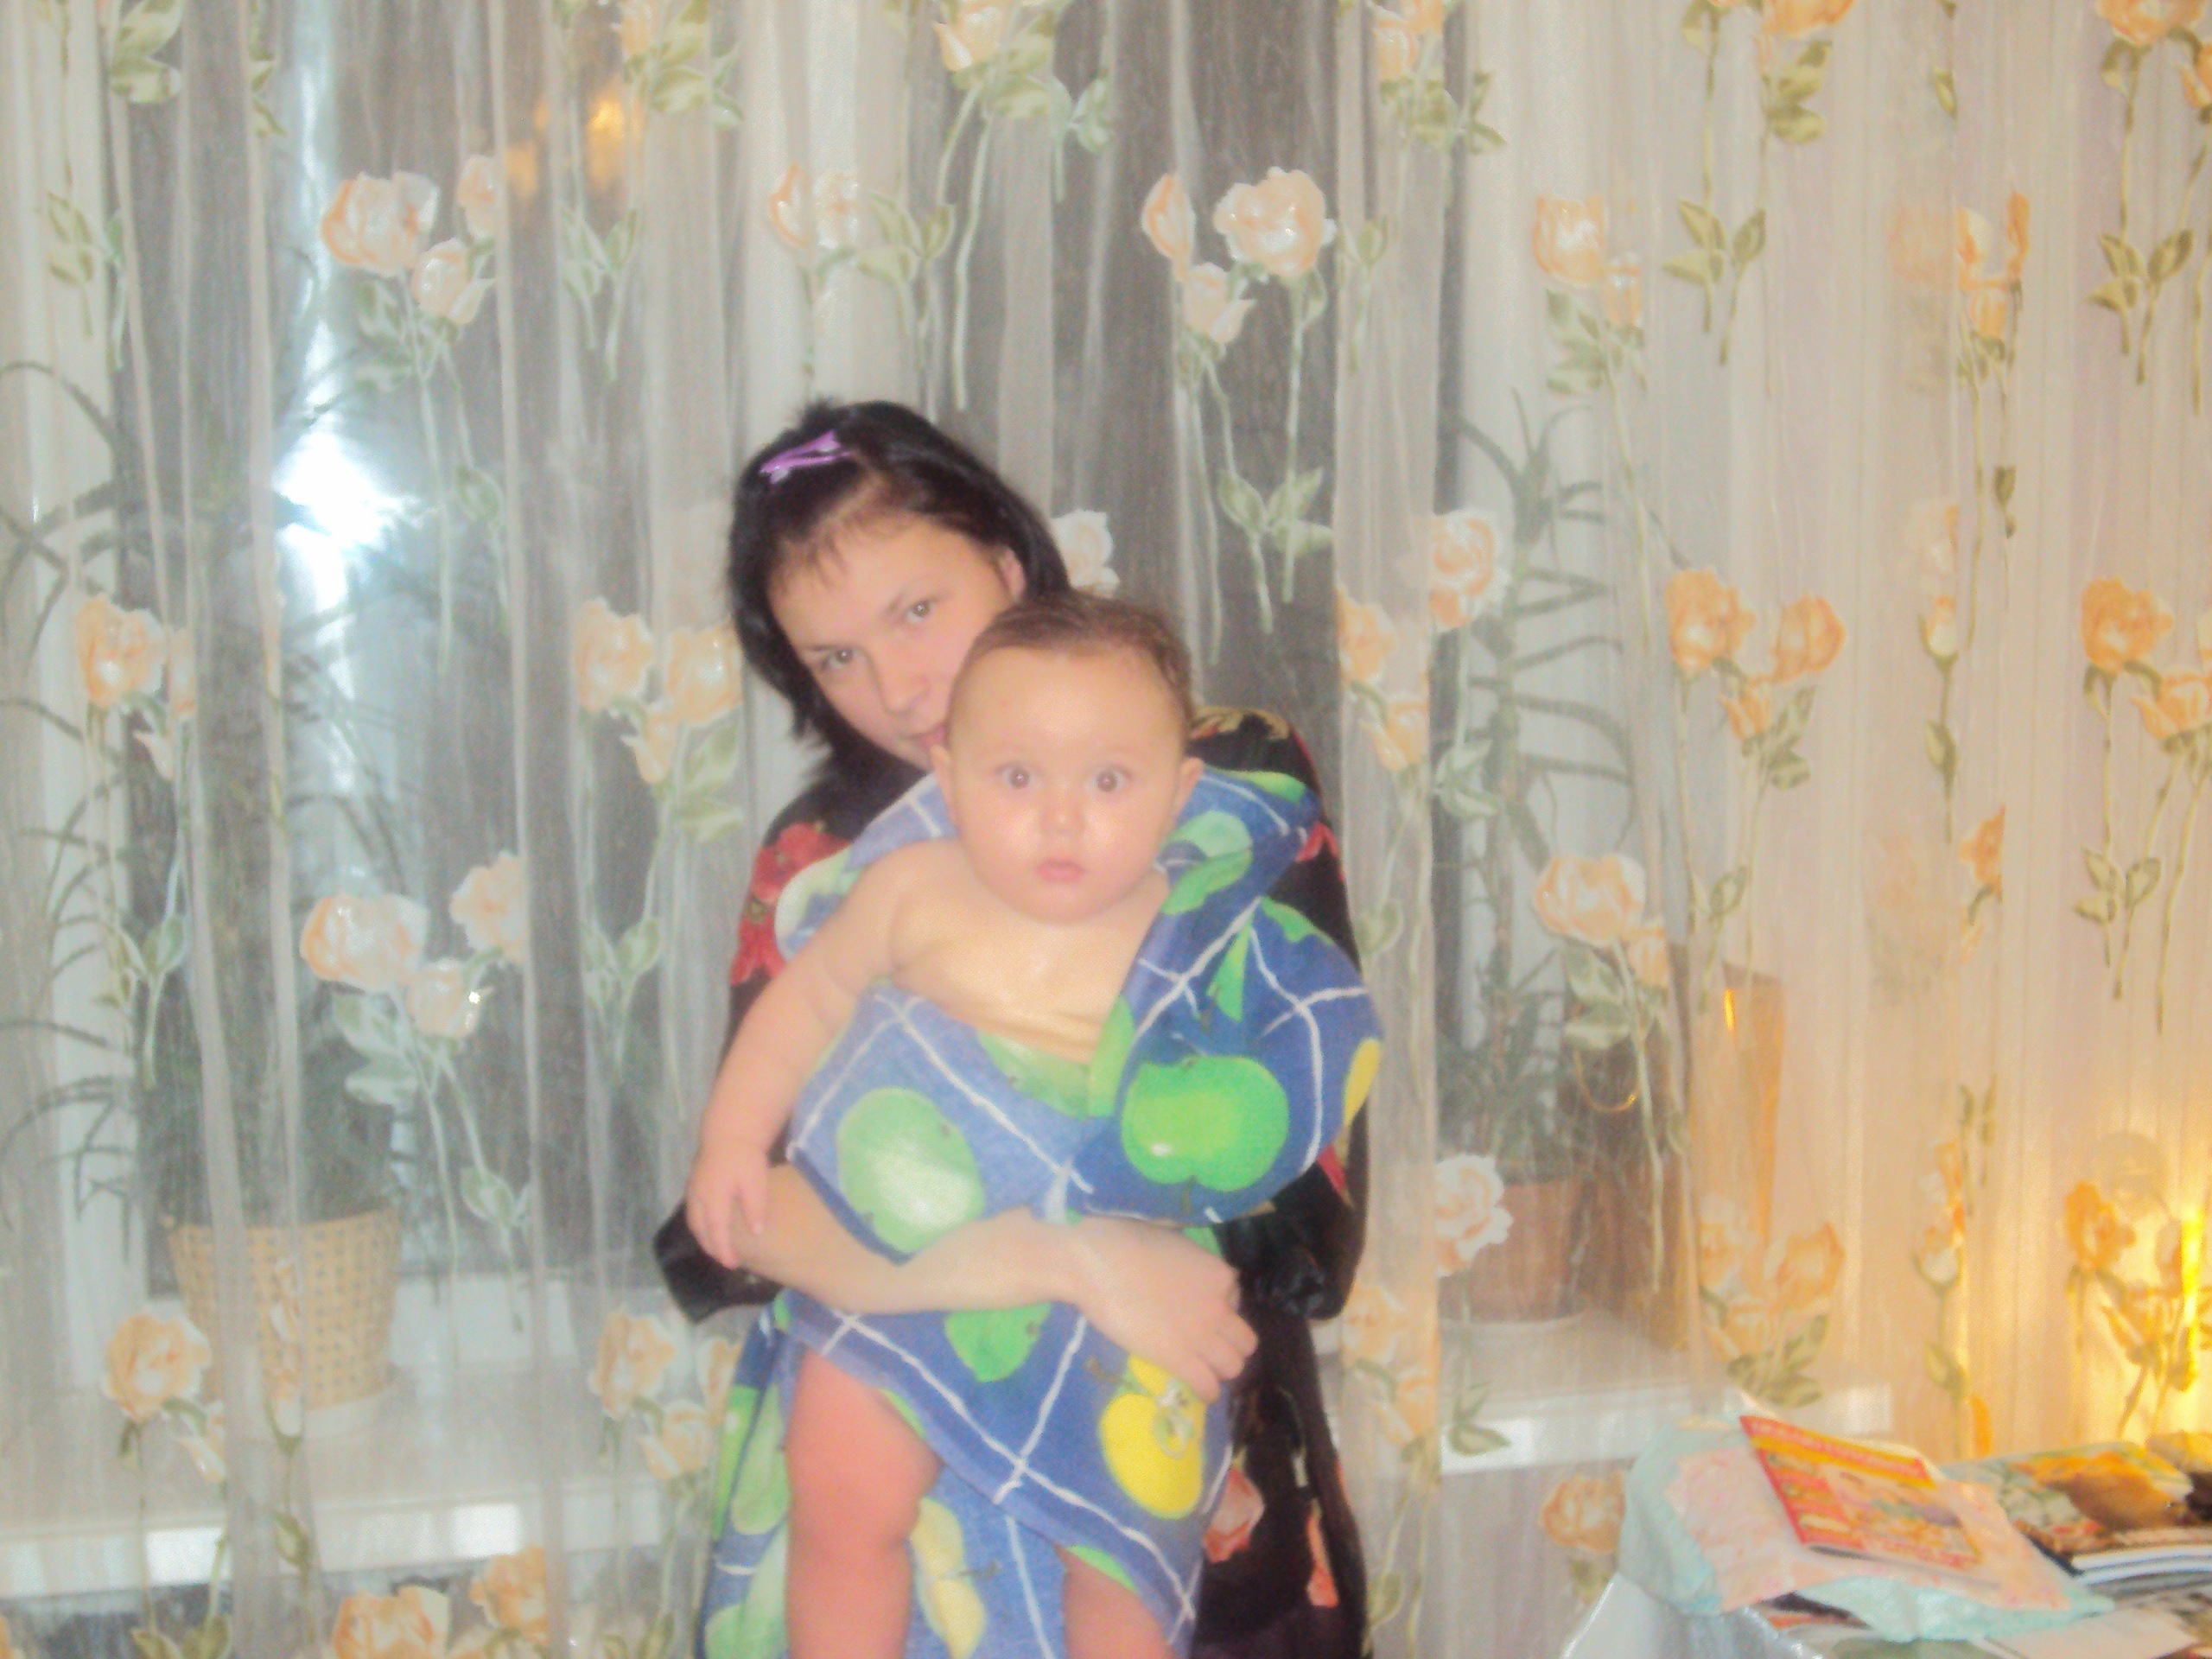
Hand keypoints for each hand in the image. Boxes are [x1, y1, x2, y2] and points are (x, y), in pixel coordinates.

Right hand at [685, 1138, 772, 1269]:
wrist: (729, 1132)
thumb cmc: (745, 1157)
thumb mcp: (756, 1181)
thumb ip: (755, 1207)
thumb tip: (757, 1233)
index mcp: (713, 1199)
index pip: (716, 1232)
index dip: (723, 1250)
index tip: (733, 1264)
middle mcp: (698, 1198)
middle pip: (700, 1230)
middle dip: (711, 1248)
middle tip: (725, 1260)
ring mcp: (693, 1190)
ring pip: (693, 1221)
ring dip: (703, 1237)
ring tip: (717, 1248)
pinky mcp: (693, 1183)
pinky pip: (692, 1211)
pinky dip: (700, 1224)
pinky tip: (710, 1226)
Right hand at [1061, 1219, 1256, 1403]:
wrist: (1094, 1265)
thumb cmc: (1123, 1240)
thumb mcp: (1171, 1235)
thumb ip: (1189, 1257)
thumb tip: (1186, 1263)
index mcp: (1218, 1273)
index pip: (1235, 1297)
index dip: (1219, 1303)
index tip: (1200, 1307)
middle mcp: (1219, 1306)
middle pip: (1245, 1339)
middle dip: (1231, 1343)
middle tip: (1209, 1343)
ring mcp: (1200, 1335)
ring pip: (1234, 1366)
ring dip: (1221, 1368)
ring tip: (1204, 1367)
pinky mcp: (1177, 1358)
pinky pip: (1207, 1385)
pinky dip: (1206, 1391)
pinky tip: (1200, 1390)